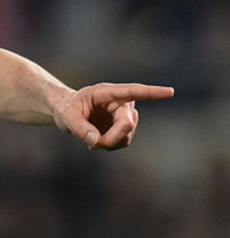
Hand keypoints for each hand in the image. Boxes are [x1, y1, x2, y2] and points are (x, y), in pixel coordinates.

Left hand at [53, 83, 173, 149]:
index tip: (170, 92)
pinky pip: (123, 142)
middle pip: (127, 123)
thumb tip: (97, 141)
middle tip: (93, 146)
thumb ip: (79, 128)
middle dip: (112, 138)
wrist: (68, 113)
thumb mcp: (66, 116)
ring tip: (90, 140)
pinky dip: (110, 146)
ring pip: (126, 135)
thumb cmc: (67, 109)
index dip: (152, 93)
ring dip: (109, 143)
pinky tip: (97, 141)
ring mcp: (124, 115)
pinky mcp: (124, 128)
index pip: (133, 91)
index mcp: (107, 92)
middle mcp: (120, 102)